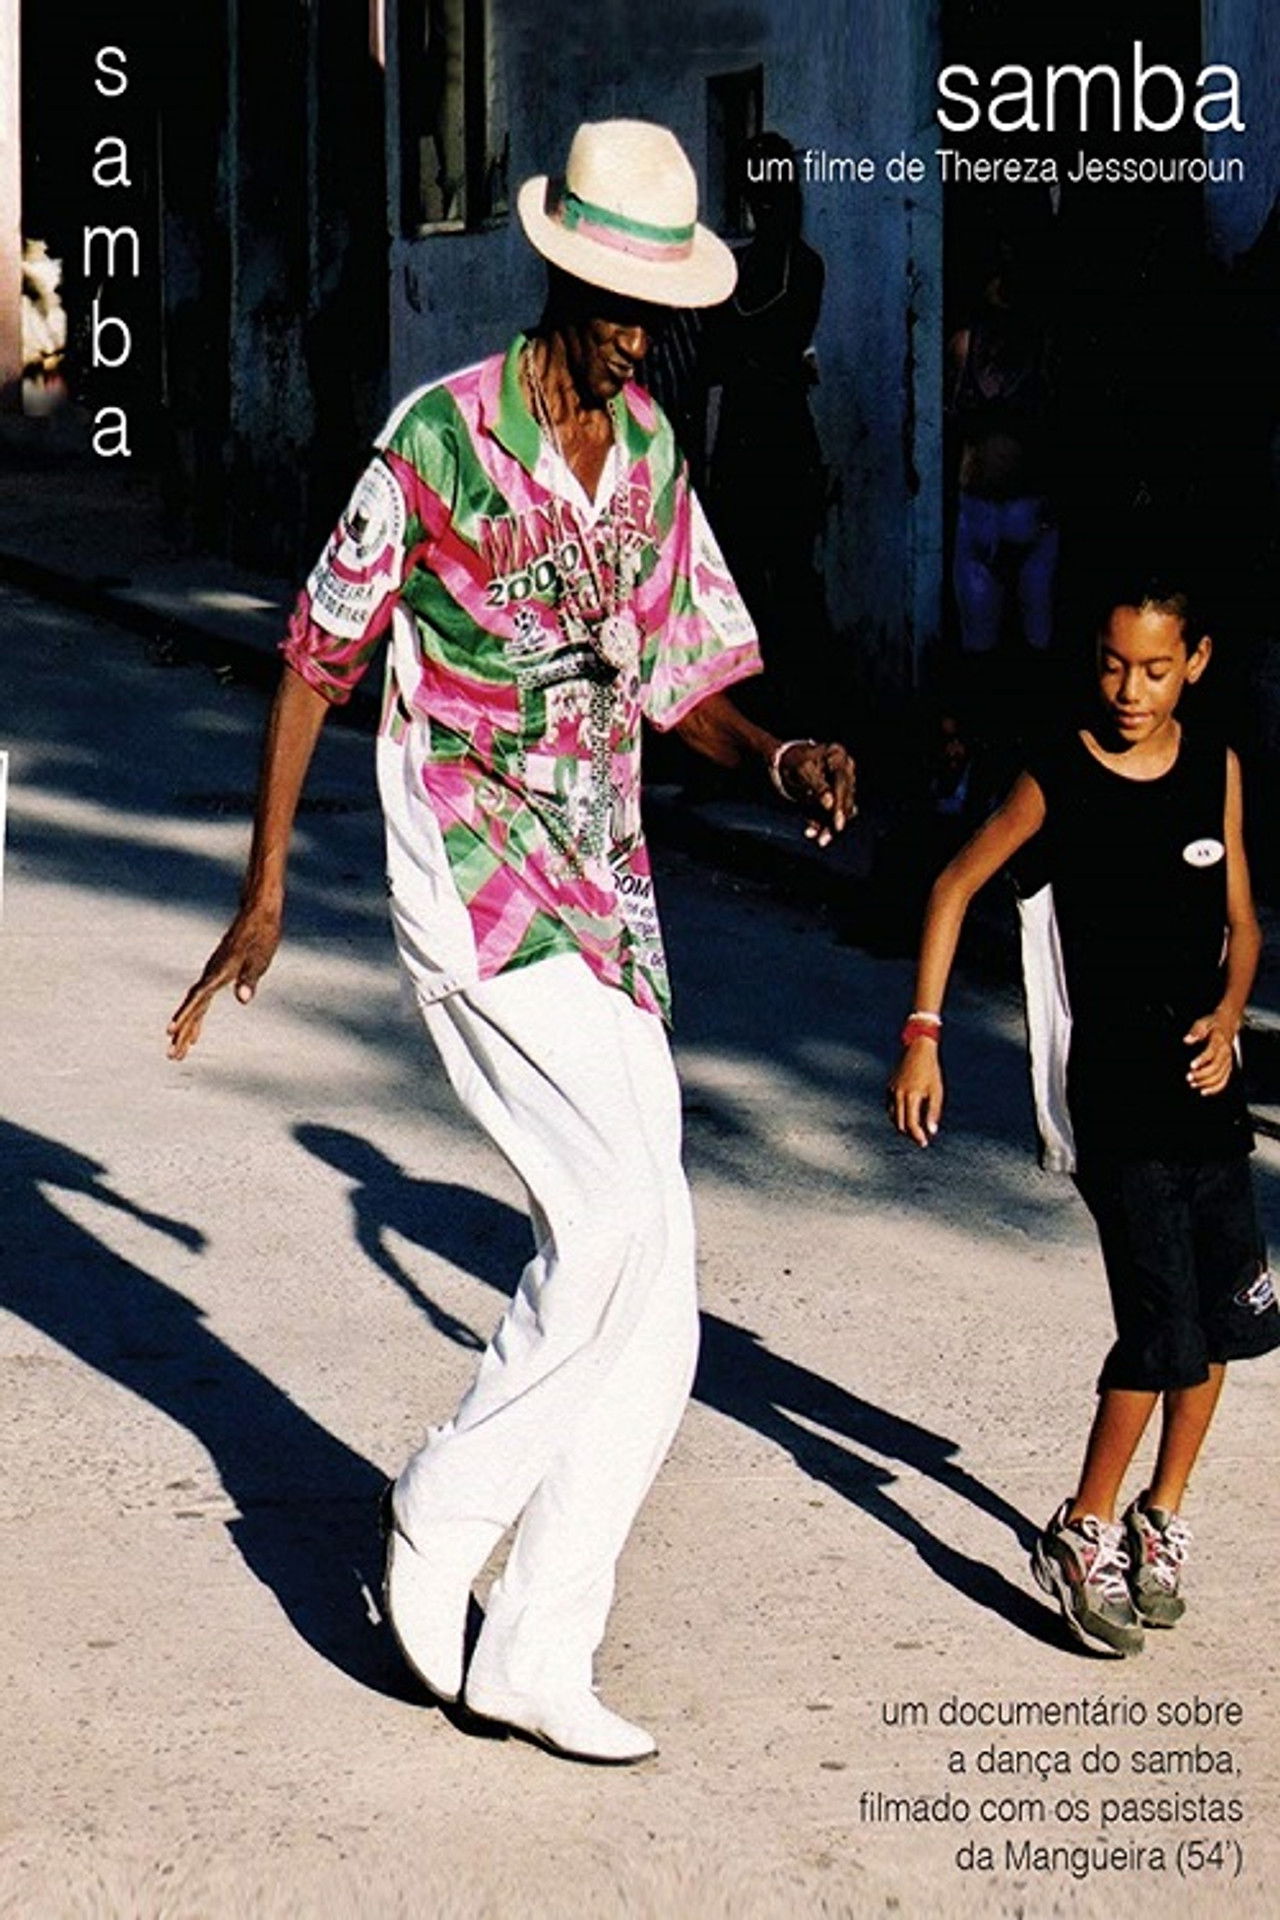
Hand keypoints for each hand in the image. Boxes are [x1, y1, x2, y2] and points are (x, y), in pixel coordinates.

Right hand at [166, 897, 282, 1059]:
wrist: (257, 912)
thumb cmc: (262, 935)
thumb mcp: (261, 958)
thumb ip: (250, 979)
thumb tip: (243, 998)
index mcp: (220, 972)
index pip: (198, 999)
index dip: (184, 1016)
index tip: (171, 1032)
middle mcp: (211, 974)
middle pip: (192, 1007)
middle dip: (182, 1032)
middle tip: (172, 1056)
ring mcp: (211, 974)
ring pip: (194, 1006)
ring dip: (186, 1028)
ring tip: (178, 1051)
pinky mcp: (216, 974)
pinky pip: (201, 1001)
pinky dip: (196, 1017)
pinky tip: (196, 1032)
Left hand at [777, 741, 856, 847]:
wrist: (783, 762)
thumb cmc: (793, 762)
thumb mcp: (803, 770)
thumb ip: (818, 787)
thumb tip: (830, 804)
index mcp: (838, 757)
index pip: (843, 784)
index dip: (841, 805)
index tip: (838, 824)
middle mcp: (845, 770)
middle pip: (846, 800)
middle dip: (835, 821)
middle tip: (825, 838)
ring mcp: (841, 785)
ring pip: (840, 811)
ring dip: (829, 827)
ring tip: (819, 840)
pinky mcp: (834, 798)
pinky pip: (830, 814)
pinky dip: (821, 825)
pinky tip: (811, 832)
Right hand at [888, 1040, 943, 1146]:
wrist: (918, 1050)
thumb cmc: (931, 1071)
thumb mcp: (936, 1091)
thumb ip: (933, 1112)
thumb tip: (932, 1131)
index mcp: (911, 1096)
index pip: (911, 1124)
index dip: (917, 1136)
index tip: (924, 1143)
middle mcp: (898, 1095)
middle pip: (900, 1124)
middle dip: (910, 1134)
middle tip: (921, 1139)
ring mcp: (891, 1091)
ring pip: (893, 1117)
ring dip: (902, 1126)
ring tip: (914, 1130)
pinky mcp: (889, 1087)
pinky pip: (890, 1107)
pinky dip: (897, 1115)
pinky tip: (907, 1117)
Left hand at [1184, 1009, 1237, 1096]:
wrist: (1229, 1024)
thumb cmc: (1214, 1024)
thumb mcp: (1203, 1022)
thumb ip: (1195, 1031)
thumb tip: (1187, 1039)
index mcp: (1219, 1041)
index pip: (1211, 1052)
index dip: (1202, 1060)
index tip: (1192, 1065)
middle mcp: (1225, 1052)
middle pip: (1216, 1067)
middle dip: (1202, 1075)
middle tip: (1189, 1078)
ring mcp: (1228, 1060)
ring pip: (1220, 1076)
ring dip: (1207, 1083)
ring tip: (1194, 1084)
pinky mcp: (1228, 1066)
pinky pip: (1224, 1080)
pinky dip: (1215, 1088)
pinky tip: (1205, 1091)